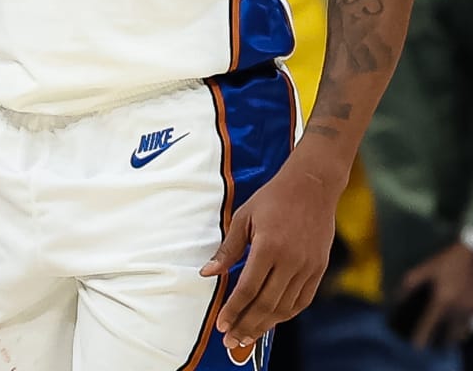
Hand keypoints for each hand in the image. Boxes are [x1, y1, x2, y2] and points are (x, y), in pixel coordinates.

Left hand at [201, 156, 340, 355]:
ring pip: (286, 306)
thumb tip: (208, 273)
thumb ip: (227, 249)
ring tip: (248, 337)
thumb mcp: (242, 218)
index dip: (234, 309)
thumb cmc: (272, 199)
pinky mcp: (319, 269)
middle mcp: (291, 261)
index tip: (222, 323)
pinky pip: (303, 300)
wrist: (312, 187)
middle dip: (247, 324)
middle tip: (231, 340)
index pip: (249, 288)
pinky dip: (286, 314)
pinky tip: (272, 321)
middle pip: (267, 303)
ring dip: (266, 324)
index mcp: (269, 247)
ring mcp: (308, 267)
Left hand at [400, 239, 472, 348]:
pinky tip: (456, 326)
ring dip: (453, 336)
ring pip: (462, 331)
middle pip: (449, 334)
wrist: (472, 255)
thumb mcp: (425, 269)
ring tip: (444, 338)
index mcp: (442, 300)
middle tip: (433, 342)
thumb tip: (397, 299)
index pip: (430, 324)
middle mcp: (457, 309)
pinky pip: (469, 324)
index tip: (416, 346)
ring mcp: (470, 310)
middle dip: (441, 341)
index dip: (422, 336)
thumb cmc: (446, 262)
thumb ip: (409, 284)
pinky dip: (463, 328)